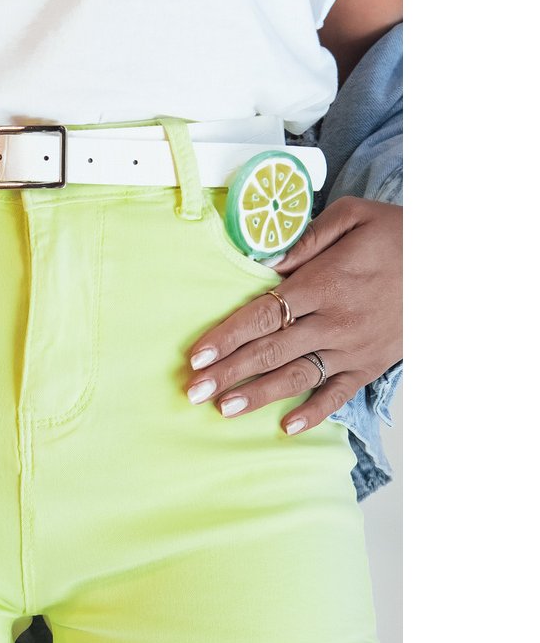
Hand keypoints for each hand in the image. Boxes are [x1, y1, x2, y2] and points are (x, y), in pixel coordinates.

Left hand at [186, 197, 401, 433]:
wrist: (450, 263)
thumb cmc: (398, 235)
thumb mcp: (354, 215)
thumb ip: (306, 237)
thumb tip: (267, 262)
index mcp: (323, 283)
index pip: (262, 314)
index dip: (226, 337)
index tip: (197, 356)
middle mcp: (334, 321)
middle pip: (270, 351)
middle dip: (228, 373)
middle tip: (192, 392)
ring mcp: (352, 348)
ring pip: (297, 377)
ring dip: (258, 396)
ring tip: (223, 410)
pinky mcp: (370, 365)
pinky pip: (338, 394)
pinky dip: (314, 413)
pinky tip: (286, 427)